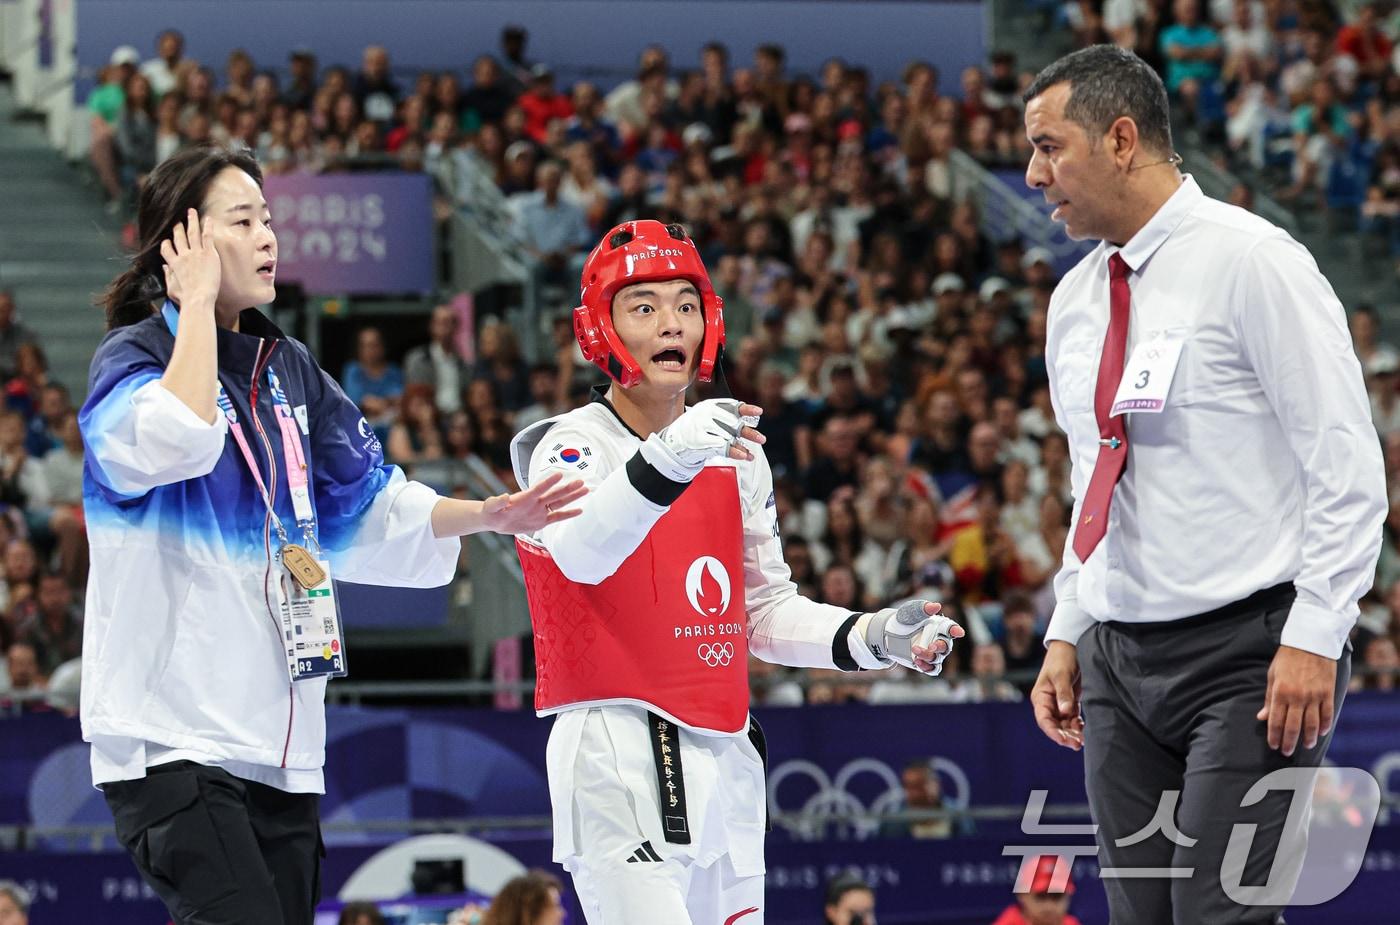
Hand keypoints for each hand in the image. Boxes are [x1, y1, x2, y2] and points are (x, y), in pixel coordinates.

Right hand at [160, 207, 221, 309]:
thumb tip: (165, 268)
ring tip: (191, 211)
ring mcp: (196, 253)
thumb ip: (168, 276)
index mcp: (173, 264)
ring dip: (191, 220)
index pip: (166, 249)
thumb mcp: (172, 288)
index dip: (166, 244)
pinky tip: (208, 218)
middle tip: (178, 221)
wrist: (198, 299)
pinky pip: (207, 236)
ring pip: (192, 232)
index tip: (167, 240)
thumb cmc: (186, 298)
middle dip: (178, 228)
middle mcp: (183, 256)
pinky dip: (207, 226)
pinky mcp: (208, 254)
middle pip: (178, 237)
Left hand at [481, 471, 587, 534]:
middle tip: (581, 481)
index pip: (539, 488)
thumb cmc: (491, 511)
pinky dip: (568, 514)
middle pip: (554, 494)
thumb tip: (504, 496)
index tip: (559, 474)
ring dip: (572, 497)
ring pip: (559, 503)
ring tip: (585, 490)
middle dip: (567, 488)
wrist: (494, 520)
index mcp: (525, 498)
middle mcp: (535, 503)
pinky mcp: (541, 521)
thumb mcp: (491, 506)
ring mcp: (540, 511)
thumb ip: (497, 501)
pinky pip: (557, 517)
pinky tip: (579, 510)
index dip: (548, 482)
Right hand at [644, 399, 765, 479]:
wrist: (672, 442)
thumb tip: (748, 425)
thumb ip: (725, 419)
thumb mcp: (707, 419)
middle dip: (748, 432)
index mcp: (709, 406)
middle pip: (732, 423)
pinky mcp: (699, 441)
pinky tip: (743, 456)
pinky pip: (721, 447)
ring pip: (728, 437)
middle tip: (761, 439)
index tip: (759, 412)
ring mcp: (702, 427)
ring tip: (750, 454)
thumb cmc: (694, 430)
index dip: (746, 409)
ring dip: (741, 447)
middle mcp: (706, 415)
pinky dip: (734, 452)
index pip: (730, 405)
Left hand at [865, 600, 963, 674]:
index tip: (958, 632)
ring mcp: (933, 653)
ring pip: (936, 659)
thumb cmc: (906, 619)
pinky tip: (917, 662)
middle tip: (931, 646)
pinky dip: (926, 667)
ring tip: (914, 649)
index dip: (956, 630)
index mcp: (939, 627)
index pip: (951, 629)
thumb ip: (923, 608)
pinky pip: (931, 669)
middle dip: (939, 647)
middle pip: (945, 646)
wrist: (891, 633)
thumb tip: (936, 606)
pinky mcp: (926, 662)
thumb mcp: (911, 611)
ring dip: (927, 656)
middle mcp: (939, 641)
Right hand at [1031, 641, 1083, 750]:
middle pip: (1054, 725)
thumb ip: (1064, 694)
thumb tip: (1065, 713)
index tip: (1064, 740)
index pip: (1044, 719)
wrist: (1071, 646)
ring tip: (1082, 741)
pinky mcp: (1069, 702)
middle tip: (1077, 744)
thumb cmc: (1062, 658)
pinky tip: (1083, 729)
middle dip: (1064, 736)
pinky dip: (1077, 725)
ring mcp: (1058, 703)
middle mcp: (1048, 703)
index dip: (1053, 732)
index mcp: (1041, 697)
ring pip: (1064, 724)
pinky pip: (1072, 719)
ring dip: (1072, 733)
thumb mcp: (1062, 675)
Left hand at [1257, 645, 1336, 756]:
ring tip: (1306, 745)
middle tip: (1287, 752)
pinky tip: (1321, 733)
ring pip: (1312, 725)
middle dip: (1289, 742)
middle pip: (1293, 727)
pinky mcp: (1328, 693)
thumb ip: (1269, 698)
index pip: (1275, 721)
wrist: (1311, 642)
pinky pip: (1327, 714)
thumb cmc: (1287, 658)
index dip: (1274, 736)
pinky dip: (1324, 726)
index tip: (1273, 746)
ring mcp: (1314, 696)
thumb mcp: (1272, 675)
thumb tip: (1262, 717)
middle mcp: (1297, 697)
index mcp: (1280, 692)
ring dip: (1308, 738)